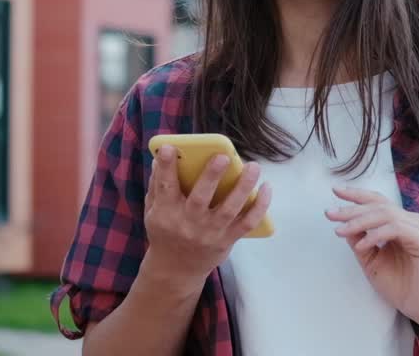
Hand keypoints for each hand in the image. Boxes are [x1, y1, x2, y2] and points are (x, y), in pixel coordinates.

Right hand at [142, 145, 271, 296]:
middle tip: (223, 156)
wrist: (177, 270)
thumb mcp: (153, 211)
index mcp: (165, 213)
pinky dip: (260, 206)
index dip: (165, 167)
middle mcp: (188, 223)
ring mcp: (210, 233)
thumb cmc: (165, 232)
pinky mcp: (227, 240)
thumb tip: (161, 158)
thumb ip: (157, 186)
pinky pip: (247, 223)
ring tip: (253, 166)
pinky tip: (266, 188)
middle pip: (201, 198)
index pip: (165, 187)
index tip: (169, 148)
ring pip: (229, 209)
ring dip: (243, 187)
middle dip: (212, 176)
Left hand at [325, 186, 418, 327]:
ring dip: (359, 221)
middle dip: (351, 209)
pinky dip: (376, 234)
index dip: (357, 195)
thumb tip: (343, 223)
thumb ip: (359, 240)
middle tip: (330, 214)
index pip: (377, 202)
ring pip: (386, 214)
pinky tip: (362, 245)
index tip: (335, 190)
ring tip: (340, 231)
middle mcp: (412, 221)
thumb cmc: (400, 285)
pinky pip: (396, 228)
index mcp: (401, 223)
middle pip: (378, 205)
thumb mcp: (371, 260)